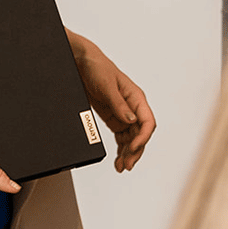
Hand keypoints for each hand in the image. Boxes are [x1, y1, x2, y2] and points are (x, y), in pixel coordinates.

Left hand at [67, 28, 155, 171]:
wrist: (80, 62)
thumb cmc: (97, 67)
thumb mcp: (106, 85)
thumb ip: (118, 103)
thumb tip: (131, 120)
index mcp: (135, 97)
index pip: (147, 121)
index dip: (142, 137)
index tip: (132, 148)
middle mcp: (132, 107)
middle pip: (141, 134)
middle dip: (136, 150)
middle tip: (126, 165)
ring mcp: (122, 114)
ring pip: (131, 138)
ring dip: (129, 153)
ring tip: (121, 167)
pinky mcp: (112, 117)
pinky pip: (121, 137)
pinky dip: (121, 149)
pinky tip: (118, 159)